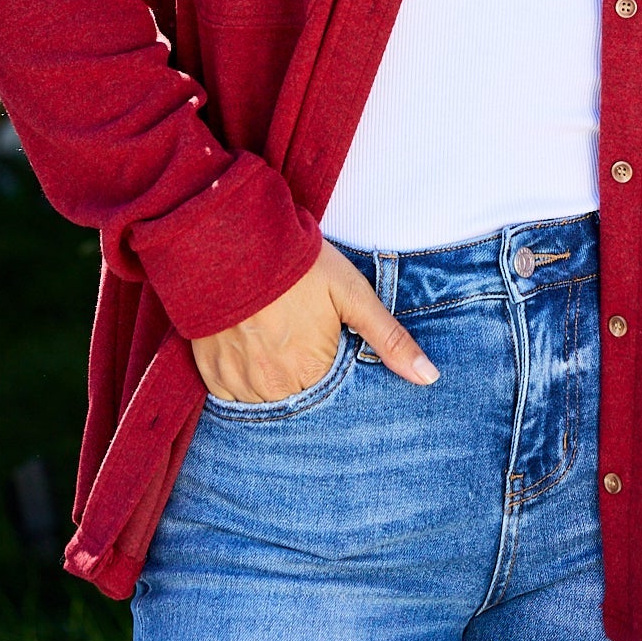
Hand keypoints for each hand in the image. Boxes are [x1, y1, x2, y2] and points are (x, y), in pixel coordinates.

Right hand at [191, 238, 439, 402]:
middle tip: (302, 343)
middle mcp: (274, 387)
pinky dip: (245, 381)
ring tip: (279, 345)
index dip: (333, 374)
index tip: (328, 351)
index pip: (332, 400)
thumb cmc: (299, 264)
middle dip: (305, 381)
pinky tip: (253, 349)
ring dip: (275, 383)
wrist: (234, 238)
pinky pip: (232, 396)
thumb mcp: (352, 293)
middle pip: (298, 402)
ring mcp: (239, 382)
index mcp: (312, 373)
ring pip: (265, 401)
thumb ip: (389, 338)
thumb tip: (429, 377)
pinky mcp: (211, 371)